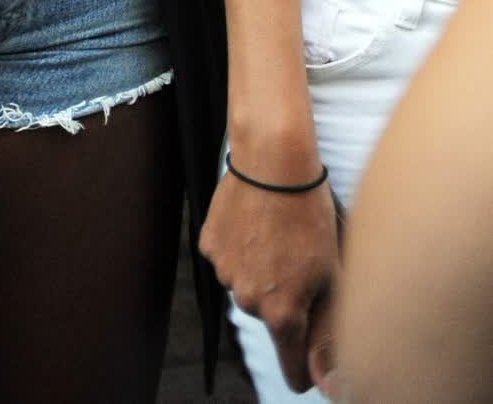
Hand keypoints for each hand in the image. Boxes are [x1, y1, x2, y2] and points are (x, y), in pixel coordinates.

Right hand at [200, 168, 340, 393]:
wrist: (273, 160)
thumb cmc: (311, 214)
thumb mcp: (333, 275)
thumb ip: (329, 336)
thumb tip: (332, 388)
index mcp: (282, 313)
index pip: (293, 368)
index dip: (307, 369)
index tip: (314, 360)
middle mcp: (248, 299)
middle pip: (270, 319)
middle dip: (286, 301)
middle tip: (304, 263)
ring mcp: (224, 270)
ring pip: (247, 286)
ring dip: (262, 273)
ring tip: (279, 235)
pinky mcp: (208, 243)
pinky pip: (228, 259)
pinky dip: (241, 248)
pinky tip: (257, 223)